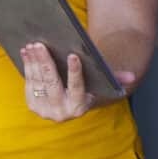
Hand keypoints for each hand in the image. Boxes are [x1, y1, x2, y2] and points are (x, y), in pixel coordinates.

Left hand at [16, 43, 134, 121]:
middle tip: (41, 45)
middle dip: (46, 63)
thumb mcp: (101, 84)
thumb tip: (131, 76)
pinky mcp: (33, 106)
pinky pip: (29, 84)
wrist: (71, 103)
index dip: (75, 72)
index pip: (77, 88)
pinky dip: (27, 66)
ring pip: (38, 83)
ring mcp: (45, 111)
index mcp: (79, 107)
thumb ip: (115, 78)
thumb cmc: (89, 86)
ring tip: (32, 45)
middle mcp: (61, 113)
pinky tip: (26, 52)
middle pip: (53, 84)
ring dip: (33, 62)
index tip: (73, 55)